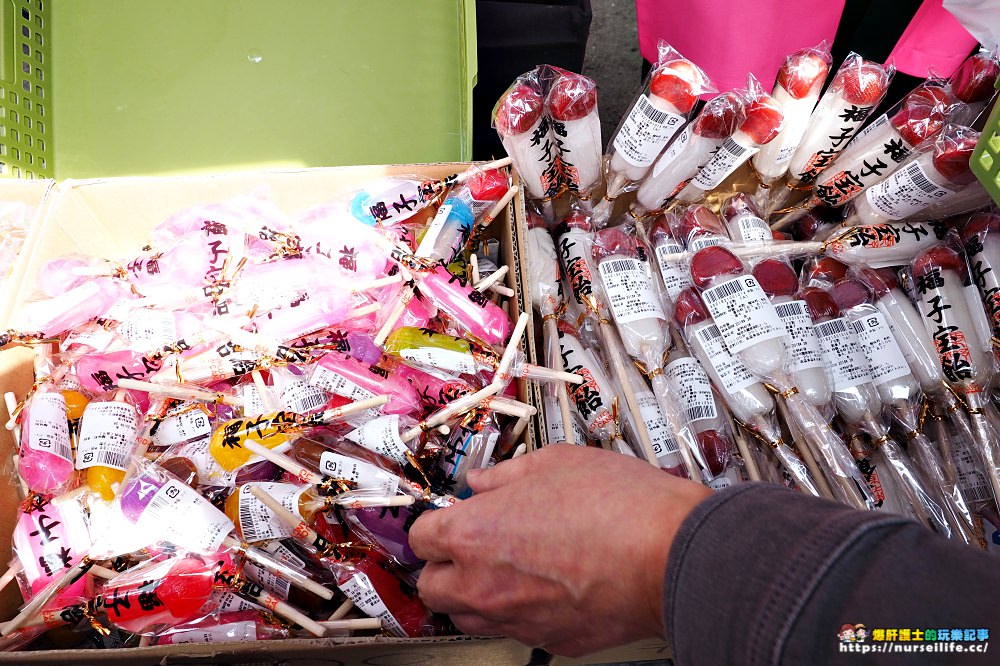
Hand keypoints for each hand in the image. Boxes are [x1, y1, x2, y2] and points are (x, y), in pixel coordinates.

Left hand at [409, 444, 711, 656]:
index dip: (434, 523)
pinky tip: (547, 587)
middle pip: (431, 587)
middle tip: (468, 546)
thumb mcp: (554, 461)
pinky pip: (517, 631)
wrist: (669, 553)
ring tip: (503, 569)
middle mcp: (484, 585)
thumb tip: (483, 481)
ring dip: (472, 595)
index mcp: (474, 534)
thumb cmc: (617, 504)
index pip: (420, 537)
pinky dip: (520, 613)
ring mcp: (517, 620)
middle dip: (442, 565)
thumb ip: (505, 474)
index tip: (450, 516)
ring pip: (467, 618)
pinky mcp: (550, 641)